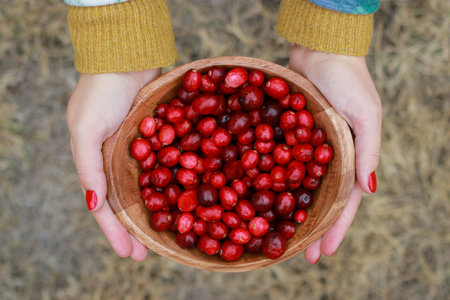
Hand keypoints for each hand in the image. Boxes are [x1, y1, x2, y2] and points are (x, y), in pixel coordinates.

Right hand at [67, 69, 160, 260]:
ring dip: (161, 209)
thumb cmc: (100, 93)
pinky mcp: (162, 135)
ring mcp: (142, 149)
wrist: (126, 56)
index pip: (105, 207)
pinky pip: (170, 163)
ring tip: (173, 231)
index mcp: (97, 163)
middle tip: (151, 253)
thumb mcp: (85, 131)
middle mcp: (119, 160)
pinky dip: (177, 180)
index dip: (116, 233)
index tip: (132, 256)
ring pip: (152, 187)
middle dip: (139, 228)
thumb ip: (88, 168)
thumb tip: (92, 205)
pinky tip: (190, 195)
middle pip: (130, 202)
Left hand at [289, 45, 381, 263]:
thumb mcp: (366, 114)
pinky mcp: (284, 134)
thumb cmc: (349, 80)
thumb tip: (370, 190)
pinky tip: (257, 196)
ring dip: (287, 211)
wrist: (322, 50)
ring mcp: (303, 148)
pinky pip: (276, 162)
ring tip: (277, 234)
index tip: (324, 254)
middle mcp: (325, 158)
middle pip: (317, 200)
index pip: (344, 202)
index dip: (335, 229)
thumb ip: (367, 151)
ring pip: (295, 187)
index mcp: (349, 158)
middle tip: (299, 257)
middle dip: (311, 229)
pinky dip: (269, 181)